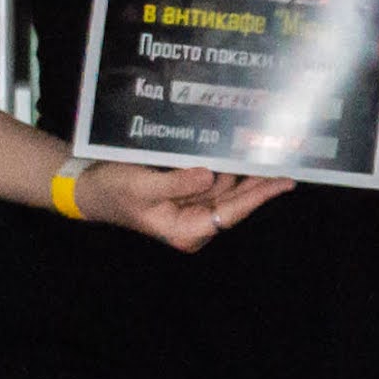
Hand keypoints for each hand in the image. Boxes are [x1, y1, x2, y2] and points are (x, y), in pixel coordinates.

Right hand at [73, 161, 291, 250]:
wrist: (90, 189)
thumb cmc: (113, 191)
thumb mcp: (142, 186)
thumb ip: (177, 183)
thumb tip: (211, 175)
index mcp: (186, 230)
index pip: (231, 212)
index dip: (259, 196)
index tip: (284, 182)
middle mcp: (194, 222)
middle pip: (236, 201)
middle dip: (260, 181)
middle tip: (287, 160)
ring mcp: (192, 208)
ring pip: (229, 189)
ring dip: (245, 171)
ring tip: (269, 148)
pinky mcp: (188, 193)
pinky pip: (215, 180)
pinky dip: (227, 167)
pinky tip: (241, 150)